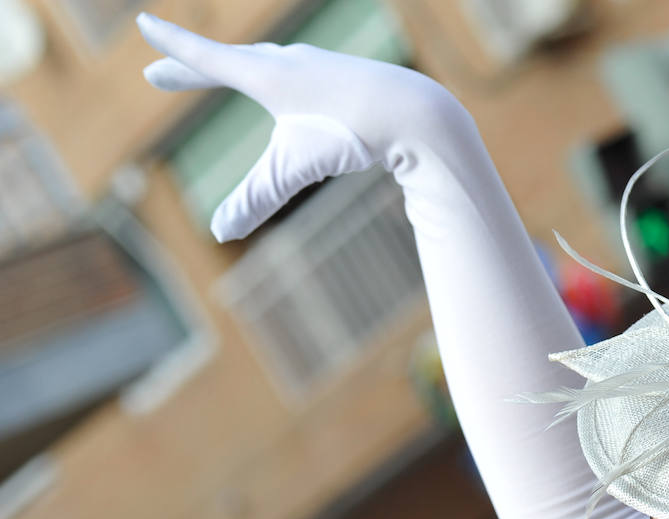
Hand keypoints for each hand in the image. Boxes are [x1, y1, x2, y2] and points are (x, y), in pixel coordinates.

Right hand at [138, 13, 468, 241]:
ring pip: (267, 63)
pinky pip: (302, 74)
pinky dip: (280, 78)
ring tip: (222, 73)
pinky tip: (295, 91)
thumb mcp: (296, 167)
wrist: (416, 111)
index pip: (207, 57)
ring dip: (238, 68)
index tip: (142, 22)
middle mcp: (289, 61)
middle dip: (193, 70)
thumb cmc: (351, 132)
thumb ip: (256, 198)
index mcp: (266, 73)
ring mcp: (319, 65)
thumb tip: (220, 235)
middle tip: (159, 74)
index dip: (173, 47)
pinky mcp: (345, 77)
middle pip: (229, 62)